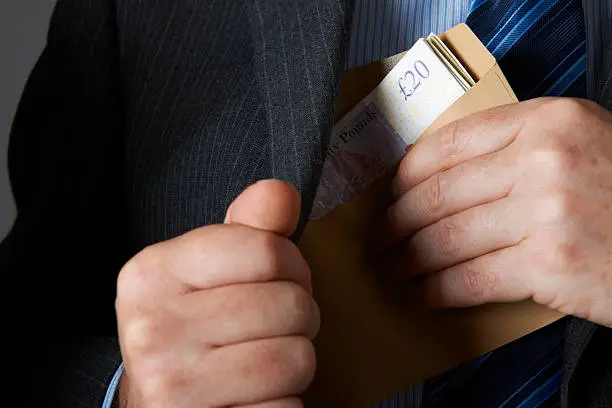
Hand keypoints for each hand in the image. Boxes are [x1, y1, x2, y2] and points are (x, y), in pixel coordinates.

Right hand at [116, 180, 318, 407]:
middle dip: (301, 316)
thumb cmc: (192, 329)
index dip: (293, 265)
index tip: (283, 279)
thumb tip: (281, 193)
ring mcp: (171, 385)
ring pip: (295, 358)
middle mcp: (152, 328)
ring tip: (267, 361)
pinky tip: (255, 396)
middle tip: (276, 326)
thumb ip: (248, 230)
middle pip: (289, 304)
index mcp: (152, 273)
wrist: (153, 403)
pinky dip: (285, 403)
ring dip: (297, 361)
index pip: (267, 250)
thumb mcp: (207, 271)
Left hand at [378, 97, 611, 326]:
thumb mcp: (582, 147)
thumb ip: (519, 150)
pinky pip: (468, 277)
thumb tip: (443, 176)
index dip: (405, 176)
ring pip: (444, 238)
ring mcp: (546, 210)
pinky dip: (434, 289)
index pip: (447, 144)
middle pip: (436, 194)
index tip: (387, 197)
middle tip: (376, 242)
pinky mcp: (551, 263)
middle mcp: (543, 158)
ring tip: (389, 271)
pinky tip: (418, 294)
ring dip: (405, 260)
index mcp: (547, 121)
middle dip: (394, 224)